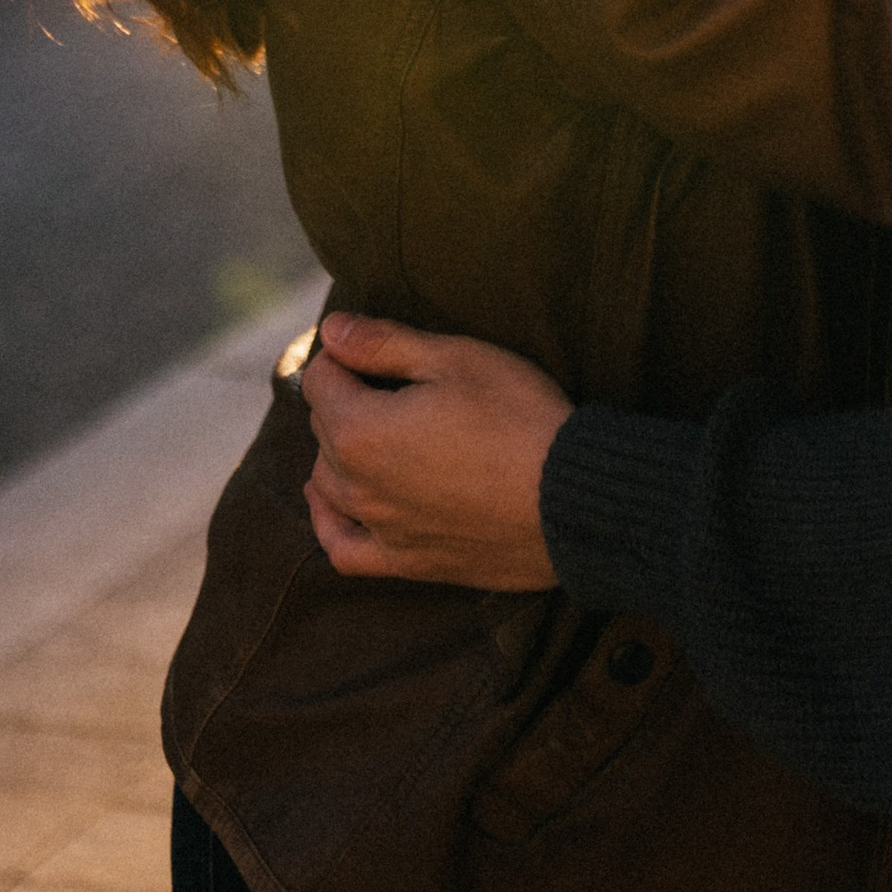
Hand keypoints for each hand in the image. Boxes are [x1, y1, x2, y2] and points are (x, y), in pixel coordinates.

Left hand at [300, 312, 572, 591]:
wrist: (571, 498)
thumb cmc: (518, 416)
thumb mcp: (456, 359)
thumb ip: (384, 343)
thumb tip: (331, 329)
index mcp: (361, 430)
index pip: (321, 379)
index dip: (345, 353)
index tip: (376, 346)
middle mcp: (357, 486)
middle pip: (323, 429)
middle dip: (345, 397)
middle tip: (392, 380)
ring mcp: (379, 529)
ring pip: (328, 484)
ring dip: (339, 452)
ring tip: (376, 429)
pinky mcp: (406, 562)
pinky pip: (343, 547)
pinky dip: (330, 522)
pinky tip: (335, 504)